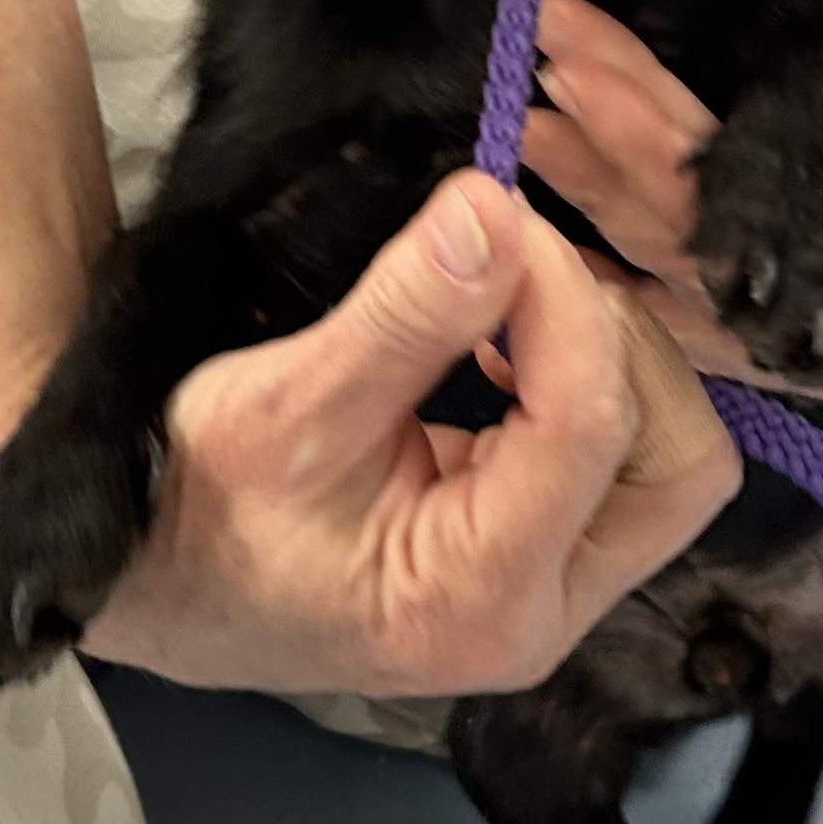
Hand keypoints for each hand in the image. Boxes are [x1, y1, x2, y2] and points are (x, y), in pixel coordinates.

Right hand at [81, 170, 739, 694]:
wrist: (145, 575)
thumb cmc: (193, 505)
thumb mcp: (283, 402)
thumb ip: (404, 313)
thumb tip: (492, 207)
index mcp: (481, 600)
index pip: (592, 423)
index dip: (563, 298)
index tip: (497, 219)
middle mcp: (543, 616)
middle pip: (678, 460)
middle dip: (617, 343)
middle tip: (523, 269)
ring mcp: (551, 593)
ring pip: (664, 457)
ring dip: (606, 356)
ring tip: (510, 295)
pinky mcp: (541, 556)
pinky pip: (619, 458)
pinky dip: (583, 377)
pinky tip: (506, 335)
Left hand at [522, 0, 822, 426]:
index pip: (775, 236)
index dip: (666, 151)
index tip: (584, 59)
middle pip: (724, 276)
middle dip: (620, 167)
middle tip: (538, 69)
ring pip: (715, 300)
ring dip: (619, 208)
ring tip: (536, 114)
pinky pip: (736, 314)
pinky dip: (655, 253)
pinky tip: (578, 203)